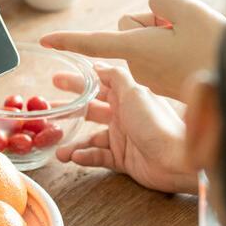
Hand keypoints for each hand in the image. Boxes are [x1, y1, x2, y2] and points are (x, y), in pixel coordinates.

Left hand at [40, 0, 225, 99]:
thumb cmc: (216, 47)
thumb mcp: (189, 9)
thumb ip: (160, 0)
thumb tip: (151, 8)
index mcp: (137, 51)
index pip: (94, 43)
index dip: (68, 40)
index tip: (44, 42)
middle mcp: (137, 69)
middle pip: (131, 28)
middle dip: (151, 23)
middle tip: (181, 32)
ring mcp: (148, 79)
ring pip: (145, 40)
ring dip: (164, 36)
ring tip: (190, 45)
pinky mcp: (159, 85)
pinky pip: (156, 54)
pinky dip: (170, 47)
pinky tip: (190, 53)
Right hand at [54, 65, 194, 193]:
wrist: (177, 160)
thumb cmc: (157, 124)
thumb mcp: (135, 93)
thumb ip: (116, 77)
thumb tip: (98, 65)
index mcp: (127, 98)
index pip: (97, 87)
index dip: (77, 83)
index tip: (56, 79)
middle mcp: (124, 116)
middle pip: (90, 110)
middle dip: (69, 109)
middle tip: (48, 108)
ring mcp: (123, 138)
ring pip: (90, 137)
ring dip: (73, 142)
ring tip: (58, 148)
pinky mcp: (123, 159)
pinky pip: (97, 156)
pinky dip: (85, 156)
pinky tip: (74, 157)